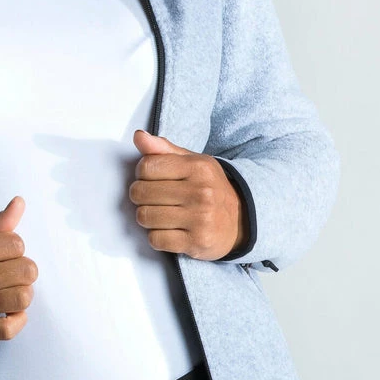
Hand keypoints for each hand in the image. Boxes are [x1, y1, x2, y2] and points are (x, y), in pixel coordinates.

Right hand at [0, 196, 37, 339]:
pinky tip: (9, 311)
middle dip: (21, 267)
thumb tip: (20, 203)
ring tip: (9, 289)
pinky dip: (17, 321)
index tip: (2, 251)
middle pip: (25, 270)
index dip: (14, 245)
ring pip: (22, 298)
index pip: (15, 244)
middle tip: (8, 270)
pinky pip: (8, 330)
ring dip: (22, 292)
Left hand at [129, 129, 247, 260]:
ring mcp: (200, 219)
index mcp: (198, 167)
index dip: (142, 174)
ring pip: (144, 217)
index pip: (146, 166)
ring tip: (161, 214)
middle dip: (141, 196)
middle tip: (153, 198)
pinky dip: (156, 237)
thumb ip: (163, 149)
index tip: (151, 179)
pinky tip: (169, 230)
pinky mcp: (196, 243)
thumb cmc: (210, 189)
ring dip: (147, 218)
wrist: (241, 220)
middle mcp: (201, 192)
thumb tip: (139, 136)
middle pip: (141, 192)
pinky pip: (155, 239)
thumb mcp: (192, 162)